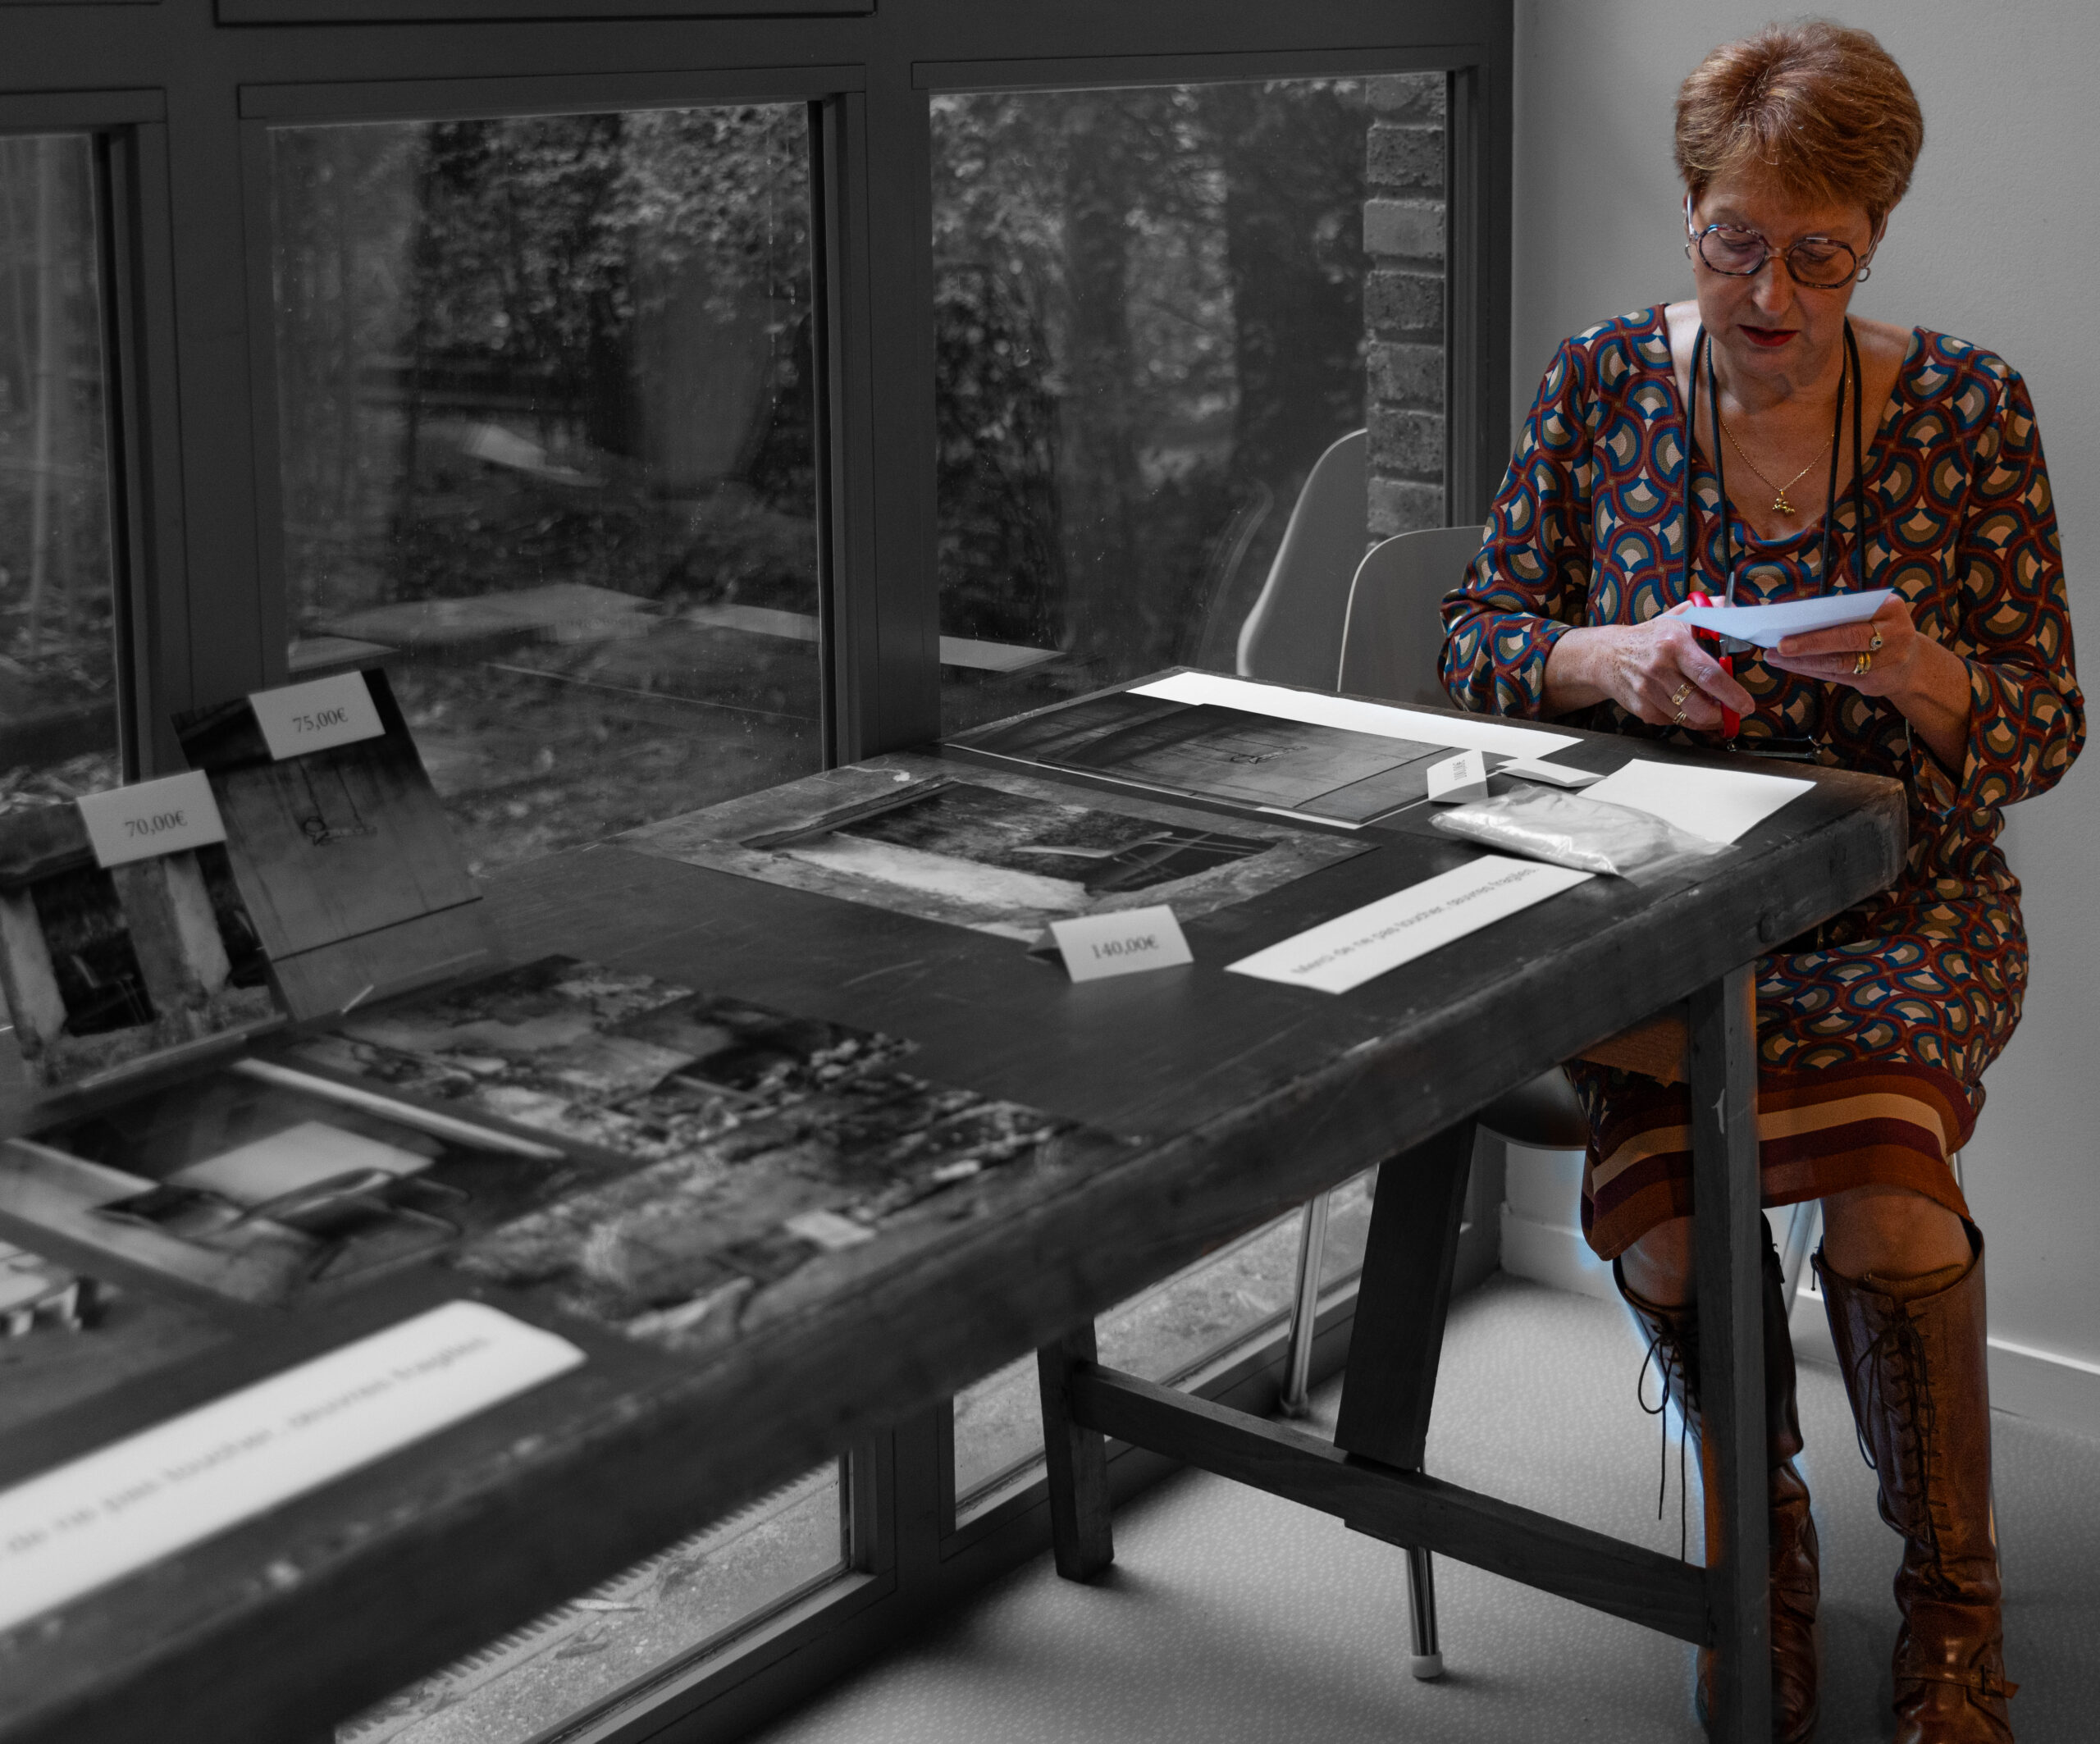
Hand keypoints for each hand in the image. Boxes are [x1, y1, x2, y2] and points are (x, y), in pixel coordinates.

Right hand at [1542, 602, 1756, 728]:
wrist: (1608, 654)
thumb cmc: (1652, 635)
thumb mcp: (1681, 615)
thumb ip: (1714, 611)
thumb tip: (1742, 616)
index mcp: (1674, 643)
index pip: (1709, 674)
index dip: (1731, 694)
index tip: (1746, 705)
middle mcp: (1658, 669)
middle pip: (1699, 706)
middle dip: (1721, 716)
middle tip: (1732, 713)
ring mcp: (1647, 691)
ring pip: (1687, 718)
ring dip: (1706, 719)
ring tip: (1713, 710)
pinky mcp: (1640, 708)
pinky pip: (1672, 721)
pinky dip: (1685, 718)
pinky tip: (1687, 706)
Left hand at [1764, 597, 1916, 696]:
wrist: (1912, 666)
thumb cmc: (1881, 632)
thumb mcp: (1875, 615)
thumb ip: (1847, 614)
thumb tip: (1798, 616)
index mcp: (1891, 609)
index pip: (1854, 612)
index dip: (1825, 618)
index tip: (1794, 617)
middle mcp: (1894, 635)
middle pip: (1848, 639)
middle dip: (1811, 642)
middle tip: (1781, 645)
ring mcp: (1885, 662)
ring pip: (1838, 662)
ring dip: (1803, 660)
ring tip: (1774, 656)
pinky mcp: (1873, 683)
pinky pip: (1835, 676)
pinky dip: (1810, 670)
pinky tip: (1789, 665)